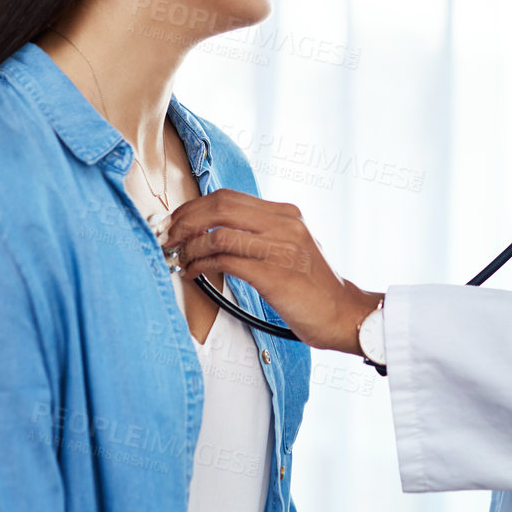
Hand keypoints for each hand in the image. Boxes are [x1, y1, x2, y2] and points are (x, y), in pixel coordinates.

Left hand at [158, 189, 381, 353]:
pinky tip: (194, 274)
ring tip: (178, 260)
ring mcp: (281, 248)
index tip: (174, 222)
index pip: (228, 197)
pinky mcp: (276, 275)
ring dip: (189, 248)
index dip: (194, 207)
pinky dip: (202, 266)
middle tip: (167, 238)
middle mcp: (284, 224)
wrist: (345, 314)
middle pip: (220, 207)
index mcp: (286, 213)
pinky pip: (227, 262)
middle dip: (184, 221)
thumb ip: (260, 234)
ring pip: (219, 234)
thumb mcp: (291, 247)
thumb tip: (214, 232)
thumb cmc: (313, 287)